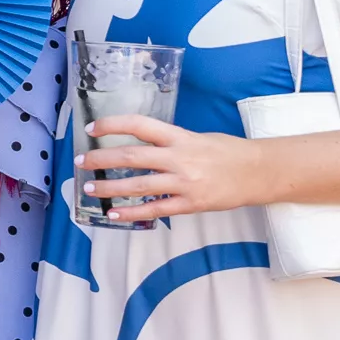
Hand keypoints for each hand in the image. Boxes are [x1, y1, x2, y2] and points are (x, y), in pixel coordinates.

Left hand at [77, 114, 266, 218]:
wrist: (259, 172)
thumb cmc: (228, 152)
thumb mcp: (198, 137)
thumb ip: (171, 142)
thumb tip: (141, 145)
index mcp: (180, 137)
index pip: (140, 125)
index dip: (113, 125)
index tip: (92, 129)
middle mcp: (180, 157)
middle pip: (132, 156)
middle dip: (101, 159)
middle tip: (80, 162)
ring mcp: (185, 182)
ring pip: (138, 185)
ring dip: (110, 188)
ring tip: (89, 189)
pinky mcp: (191, 204)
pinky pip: (156, 208)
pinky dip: (132, 211)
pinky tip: (114, 214)